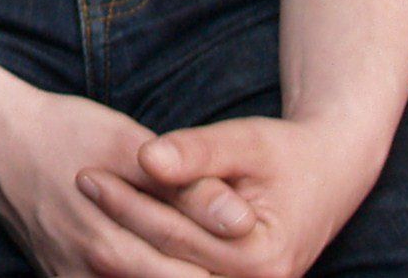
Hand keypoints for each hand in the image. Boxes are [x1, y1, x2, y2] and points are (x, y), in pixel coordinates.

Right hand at [0, 83, 254, 276]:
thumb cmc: (62, 131)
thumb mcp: (127, 145)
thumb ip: (185, 188)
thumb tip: (243, 221)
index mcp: (112, 248)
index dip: (233, 272)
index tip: (263, 253)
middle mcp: (90, 275)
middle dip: (211, 275)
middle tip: (246, 261)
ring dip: (178, 275)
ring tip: (209, 261)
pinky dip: (144, 276)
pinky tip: (165, 263)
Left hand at [78, 117, 375, 277]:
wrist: (330, 173)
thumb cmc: (283, 152)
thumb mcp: (243, 142)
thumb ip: (196, 154)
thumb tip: (146, 158)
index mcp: (260, 258)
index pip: (174, 234)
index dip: (125, 202)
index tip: (83, 172)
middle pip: (165, 268)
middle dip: (117, 230)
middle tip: (78, 188)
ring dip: (124, 256)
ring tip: (83, 214)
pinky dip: (144, 267)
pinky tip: (110, 239)